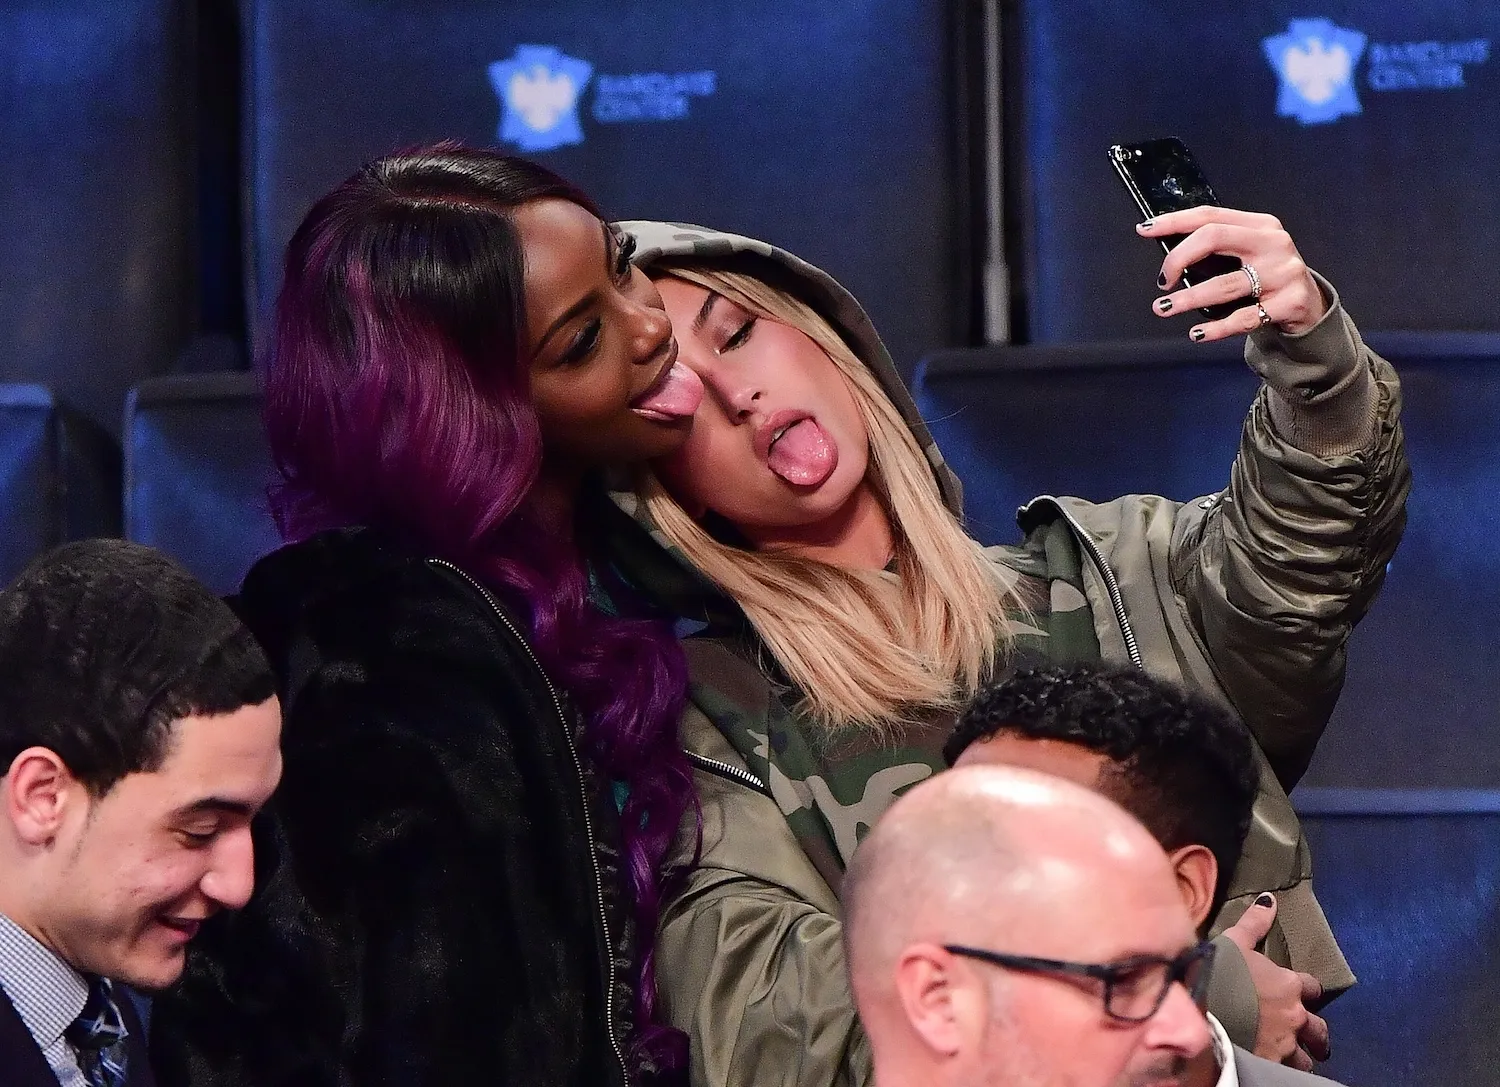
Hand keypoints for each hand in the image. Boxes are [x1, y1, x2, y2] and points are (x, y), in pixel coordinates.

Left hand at [1137, 207, 1327, 341]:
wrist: (1310, 306)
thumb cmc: (1268, 278)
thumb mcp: (1248, 254)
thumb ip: (1217, 249)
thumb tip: (1169, 257)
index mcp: (1260, 225)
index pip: (1210, 215)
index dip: (1174, 221)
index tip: (1145, 229)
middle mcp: (1273, 243)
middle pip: (1215, 238)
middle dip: (1179, 258)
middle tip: (1162, 280)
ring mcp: (1284, 272)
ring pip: (1224, 285)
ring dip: (1188, 299)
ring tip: (1163, 307)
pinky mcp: (1289, 303)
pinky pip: (1244, 318)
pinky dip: (1216, 328)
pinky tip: (1197, 333)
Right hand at [1221, 893, 1330, 1070]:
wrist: (1205, 1010)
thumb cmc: (1220, 972)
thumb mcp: (1234, 941)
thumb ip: (1254, 923)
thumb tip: (1270, 900)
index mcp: (1289, 985)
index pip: (1311, 987)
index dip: (1305, 989)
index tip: (1298, 990)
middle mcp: (1294, 1016)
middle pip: (1318, 1029)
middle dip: (1315, 1033)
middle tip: (1309, 1035)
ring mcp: (1286, 1044)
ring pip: (1306, 1056)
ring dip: (1301, 1055)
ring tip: (1292, 1056)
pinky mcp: (1273, 1064)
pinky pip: (1288, 1072)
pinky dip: (1284, 1069)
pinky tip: (1275, 1066)